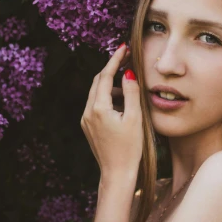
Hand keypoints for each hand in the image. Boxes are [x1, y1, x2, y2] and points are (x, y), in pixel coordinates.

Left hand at [80, 43, 142, 181]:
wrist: (117, 173)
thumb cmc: (130, 148)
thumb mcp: (135, 118)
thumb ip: (131, 93)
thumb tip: (128, 73)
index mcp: (99, 108)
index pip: (105, 76)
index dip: (115, 59)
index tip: (124, 47)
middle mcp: (88, 112)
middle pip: (98, 82)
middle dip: (111, 69)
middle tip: (127, 59)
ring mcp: (86, 120)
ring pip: (97, 94)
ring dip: (112, 86)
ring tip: (130, 88)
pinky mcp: (89, 127)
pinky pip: (97, 105)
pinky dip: (108, 98)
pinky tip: (123, 104)